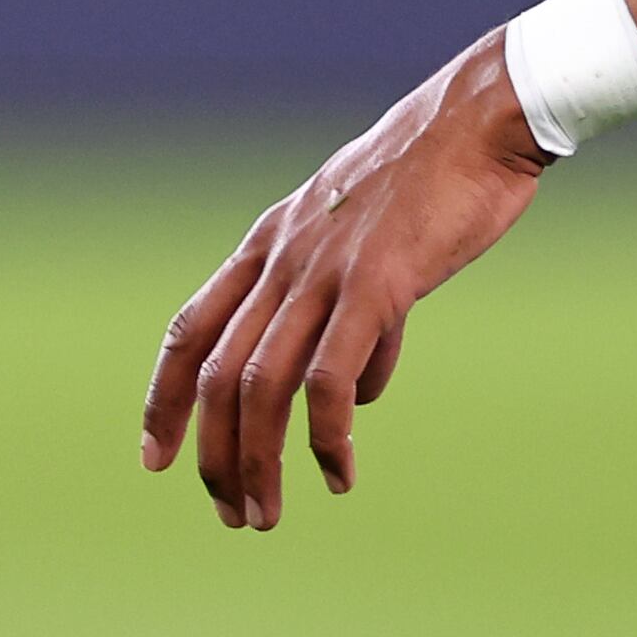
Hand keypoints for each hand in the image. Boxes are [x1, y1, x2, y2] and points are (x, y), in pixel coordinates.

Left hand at [138, 36, 553, 529]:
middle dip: (213, 454)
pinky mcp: (376, 285)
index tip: (156, 457)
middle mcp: (283, 258)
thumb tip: (355, 392)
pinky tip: (339, 472)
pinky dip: (327, 438)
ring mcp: (324, 271)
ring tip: (267, 515)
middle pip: (218, 373)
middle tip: (232, 515)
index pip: (192, 329)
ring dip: (257, 461)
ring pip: (262, 386)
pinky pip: (332, 380)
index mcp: (271, 242)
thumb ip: (349, 313)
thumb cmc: (435, 180)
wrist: (481, 121)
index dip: (165, 397)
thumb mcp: (367, 242)